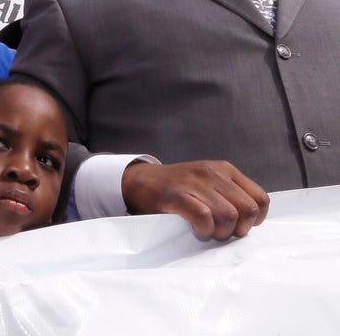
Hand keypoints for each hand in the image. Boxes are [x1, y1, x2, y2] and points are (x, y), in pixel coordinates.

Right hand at [122, 160, 268, 239]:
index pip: (260, 198)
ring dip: (221, 232)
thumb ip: (230, 194)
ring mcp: (194, 183)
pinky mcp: (177, 195)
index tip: (241, 225)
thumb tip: (251, 221)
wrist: (141, 182)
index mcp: (225, 169)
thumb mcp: (209, 182)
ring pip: (228, 215)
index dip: (256, 219)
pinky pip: (203, 216)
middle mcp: (213, 173)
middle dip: (239, 228)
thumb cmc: (178, 188)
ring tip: (210, 232)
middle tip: (224, 232)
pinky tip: (198, 230)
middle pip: (247, 209)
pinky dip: (205, 229)